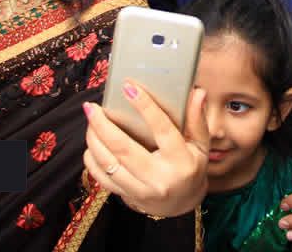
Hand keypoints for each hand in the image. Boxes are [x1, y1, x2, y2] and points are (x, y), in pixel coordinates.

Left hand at [82, 80, 208, 217]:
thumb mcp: (201, 145)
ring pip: (108, 164)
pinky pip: (102, 178)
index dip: (145, 107)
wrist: (183, 203)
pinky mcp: (128, 196)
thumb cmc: (191, 167)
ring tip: (90, 119)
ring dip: (94, 140)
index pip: (162, 129)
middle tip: (92, 106)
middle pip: (124, 149)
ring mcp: (142, 190)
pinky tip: (91, 142)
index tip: (128, 87)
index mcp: (181, 161)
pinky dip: (92, 159)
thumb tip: (198, 91)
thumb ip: (197, 119)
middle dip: (103, 125)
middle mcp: (160, 178)